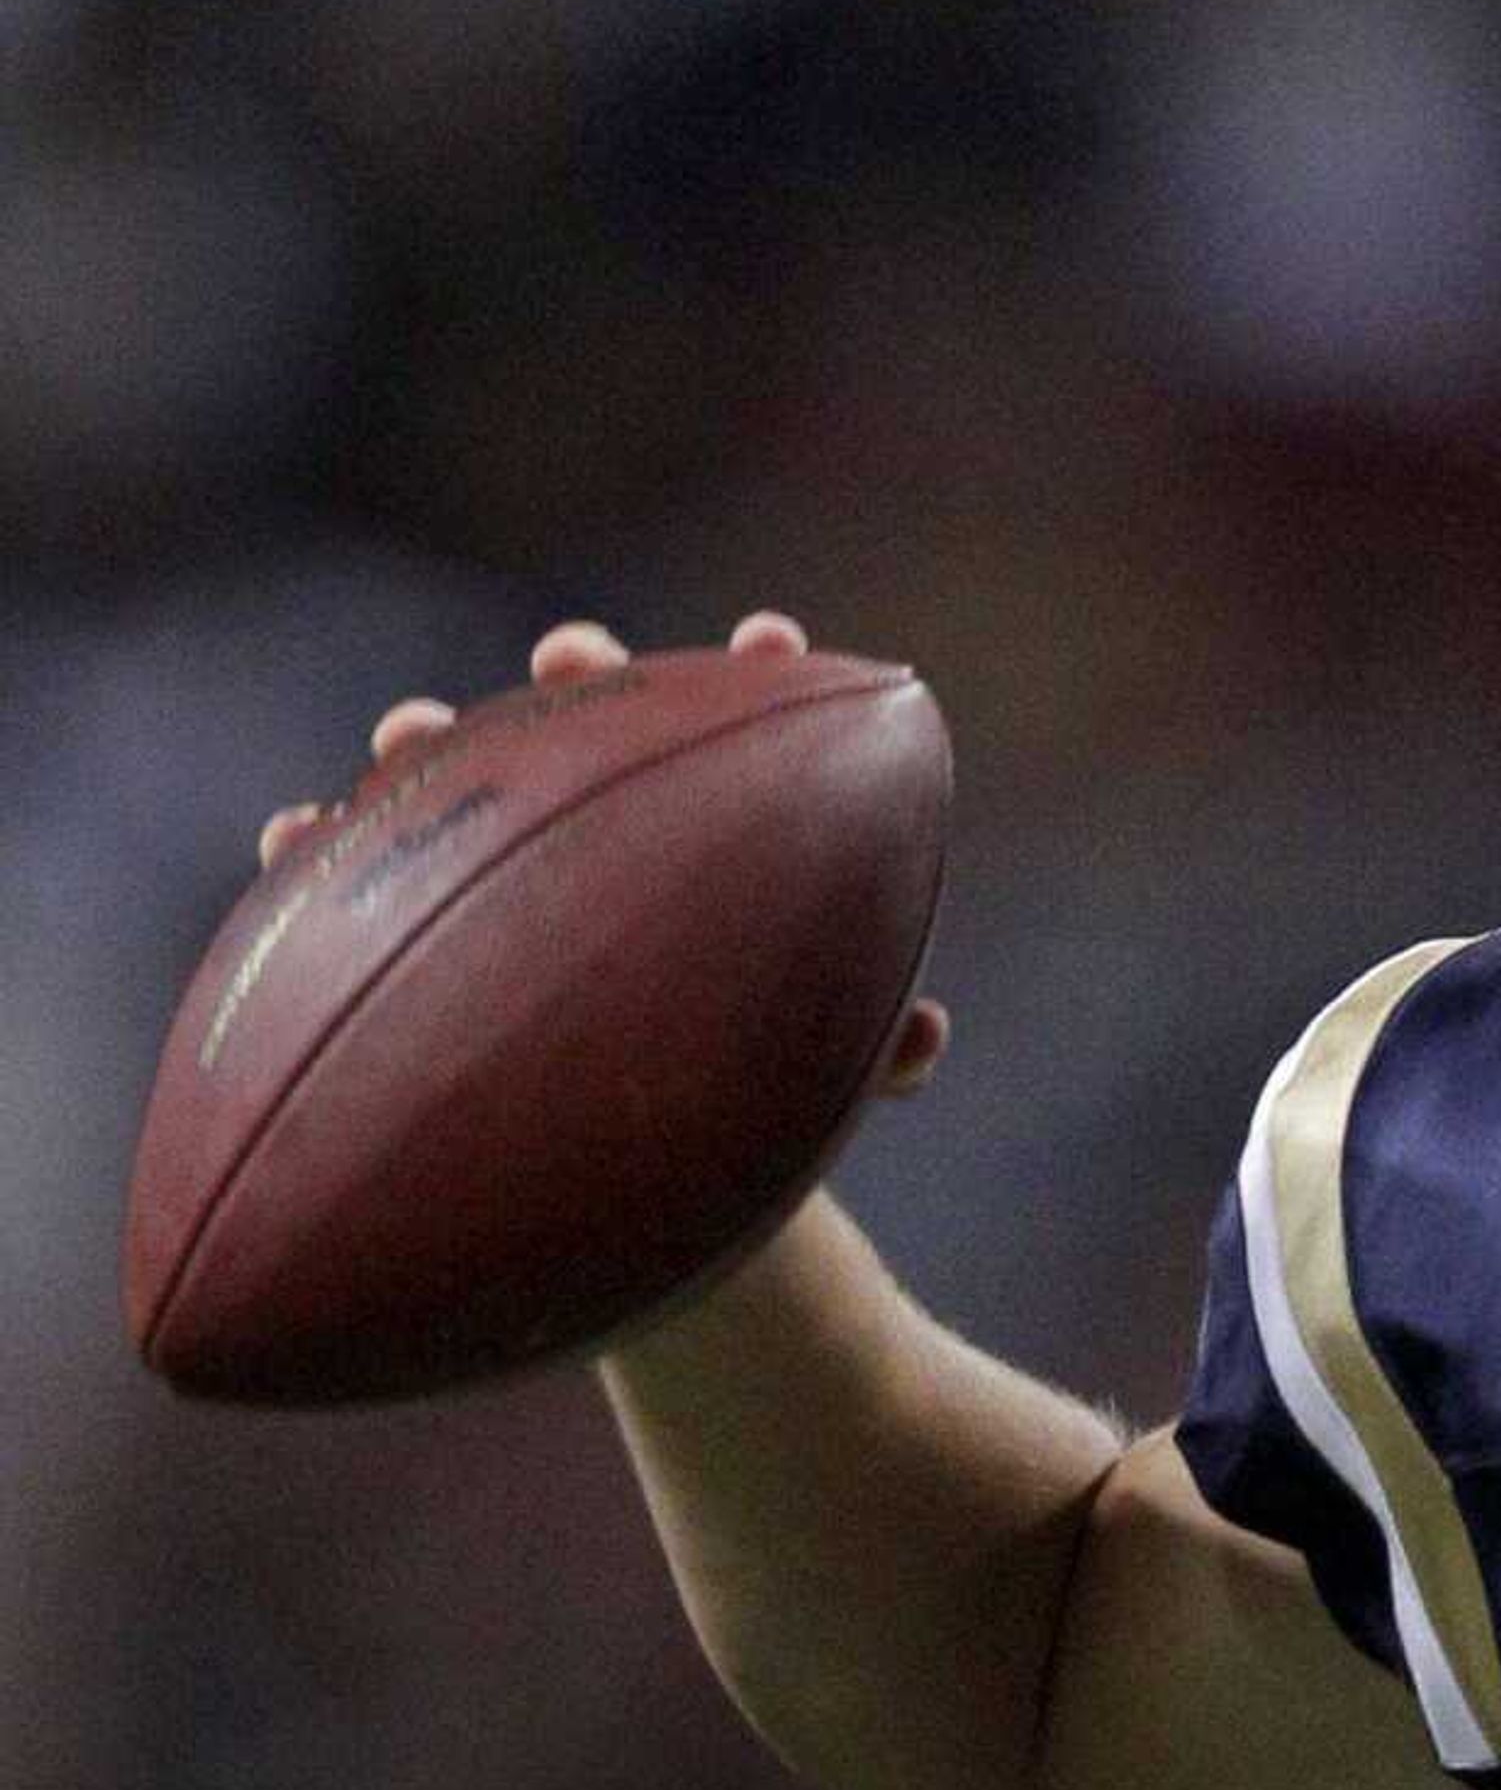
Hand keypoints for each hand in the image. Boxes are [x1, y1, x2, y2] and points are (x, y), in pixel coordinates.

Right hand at [252, 609, 950, 1097]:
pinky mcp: (433, 913)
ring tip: (408, 734)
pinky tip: (292, 837)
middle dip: (586, 676)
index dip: (759, 675)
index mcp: (726, 832)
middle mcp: (619, 821)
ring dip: (437, 744)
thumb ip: (877, 1052)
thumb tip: (920, 1037)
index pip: (749, 726)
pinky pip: (369, 873)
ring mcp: (521, 857)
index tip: (769, 644)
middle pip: (601, 720)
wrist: (662, 1145)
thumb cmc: (760, 1083)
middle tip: (576, 657)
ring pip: (474, 778)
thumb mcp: (826, 1075)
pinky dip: (326, 849)